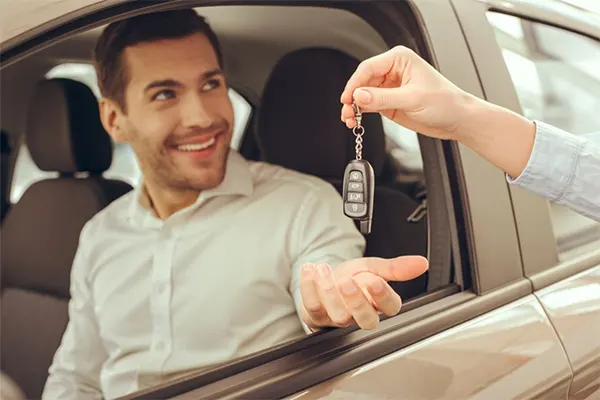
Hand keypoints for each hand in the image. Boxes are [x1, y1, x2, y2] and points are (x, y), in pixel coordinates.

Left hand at [299, 256, 428, 330]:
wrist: (325, 280)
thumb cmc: (352, 277)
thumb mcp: (373, 267)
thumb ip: (395, 268)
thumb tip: (422, 263)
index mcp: (379, 303)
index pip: (390, 307)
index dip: (383, 295)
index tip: (374, 280)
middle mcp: (360, 314)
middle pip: (366, 319)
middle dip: (357, 301)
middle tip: (348, 282)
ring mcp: (338, 318)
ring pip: (338, 314)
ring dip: (329, 290)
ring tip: (324, 269)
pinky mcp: (316, 316)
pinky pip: (313, 306)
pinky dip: (309, 286)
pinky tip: (310, 269)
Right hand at [340, 46, 476, 140]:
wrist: (457, 119)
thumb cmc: (445, 102)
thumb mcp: (412, 99)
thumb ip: (383, 98)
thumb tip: (359, 96)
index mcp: (399, 59)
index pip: (368, 68)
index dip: (355, 84)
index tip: (347, 98)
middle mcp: (392, 71)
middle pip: (362, 81)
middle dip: (352, 97)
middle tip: (347, 111)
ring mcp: (389, 87)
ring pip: (363, 95)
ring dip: (354, 107)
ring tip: (349, 118)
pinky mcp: (388, 102)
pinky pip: (368, 105)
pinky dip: (360, 112)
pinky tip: (355, 120)